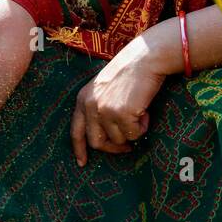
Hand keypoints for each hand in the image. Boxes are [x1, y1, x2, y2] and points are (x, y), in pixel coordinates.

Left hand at [70, 32, 170, 162]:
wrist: (146, 57)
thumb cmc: (130, 72)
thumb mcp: (105, 89)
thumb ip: (99, 108)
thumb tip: (107, 138)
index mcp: (83, 99)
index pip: (76, 131)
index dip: (79, 149)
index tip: (82, 163)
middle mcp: (90, 106)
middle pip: (97, 142)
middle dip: (113, 148)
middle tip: (128, 147)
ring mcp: (105, 110)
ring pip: (118, 139)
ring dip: (132, 132)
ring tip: (141, 114)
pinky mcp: (121, 113)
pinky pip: (133, 134)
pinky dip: (143, 127)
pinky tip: (146, 112)